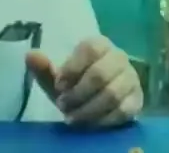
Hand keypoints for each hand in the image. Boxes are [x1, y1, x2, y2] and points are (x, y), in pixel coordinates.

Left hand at [26, 36, 142, 128]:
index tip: (59, 85)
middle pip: (100, 73)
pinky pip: (123, 111)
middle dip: (77, 94)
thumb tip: (31, 55)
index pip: (90, 48)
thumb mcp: (58, 78)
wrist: (100, 100)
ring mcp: (131, 78)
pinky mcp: (137, 100)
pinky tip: (89, 124)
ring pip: (112, 94)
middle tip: (62, 105)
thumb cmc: (76, 84)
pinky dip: (102, 120)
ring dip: (88, 109)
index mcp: (100, 45)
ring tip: (73, 118)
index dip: (72, 68)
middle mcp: (119, 57)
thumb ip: (43, 68)